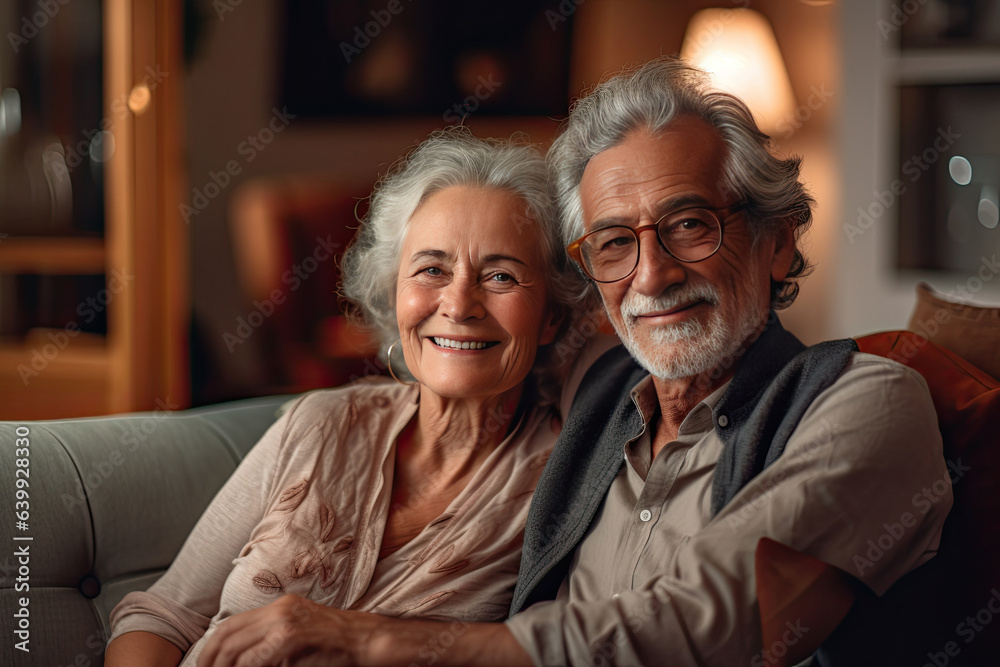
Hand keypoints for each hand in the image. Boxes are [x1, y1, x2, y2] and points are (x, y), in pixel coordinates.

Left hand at [196, 594, 374, 666]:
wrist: (367, 639)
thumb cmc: (337, 644)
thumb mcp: (301, 632)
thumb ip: (273, 640)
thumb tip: (241, 659)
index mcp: (280, 606)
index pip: (231, 624)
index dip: (211, 649)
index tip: (205, 666)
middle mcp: (279, 610)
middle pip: (227, 634)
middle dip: (210, 660)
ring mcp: (284, 623)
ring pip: (235, 648)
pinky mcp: (290, 639)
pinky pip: (254, 660)